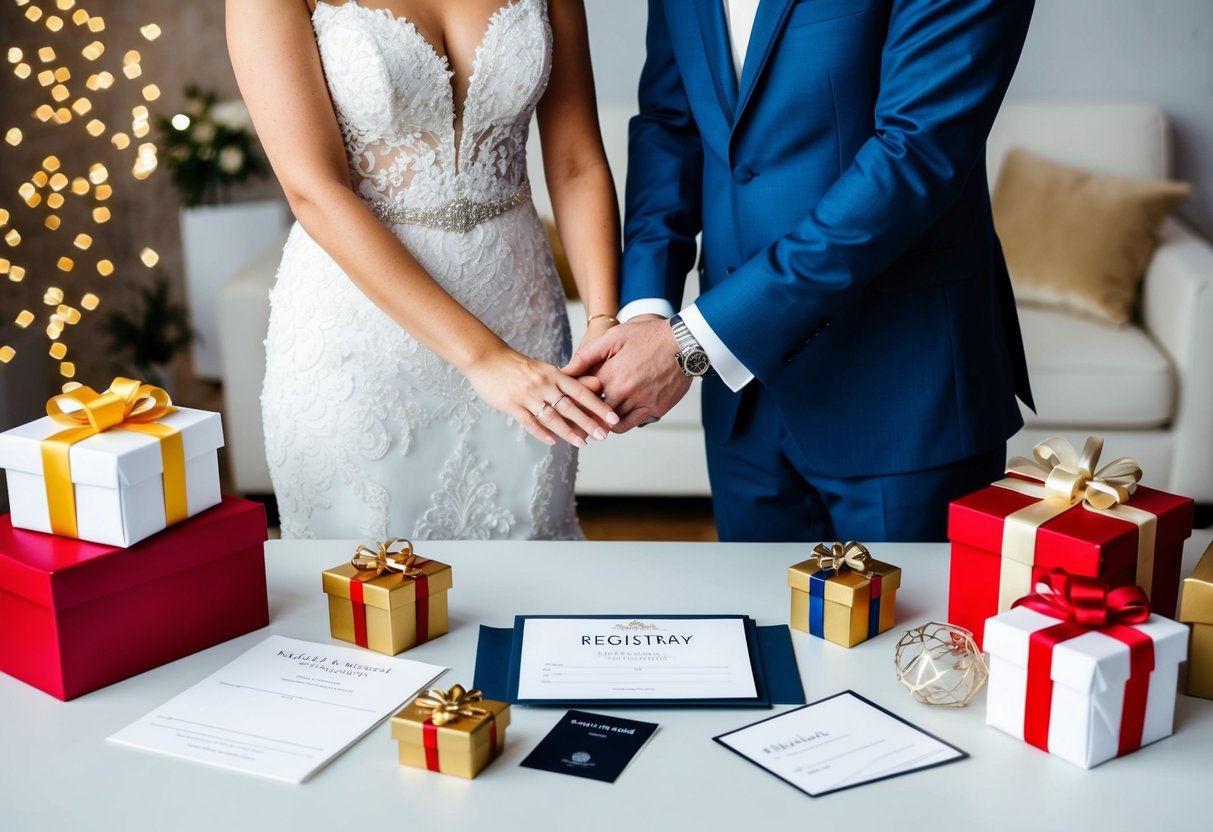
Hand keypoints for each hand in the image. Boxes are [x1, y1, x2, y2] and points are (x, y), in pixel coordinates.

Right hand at [463, 346, 618, 446]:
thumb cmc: (519, 366)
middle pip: (570, 406)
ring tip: (582, 443)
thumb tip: (596, 387)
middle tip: (604, 435)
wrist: (487, 358)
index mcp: (553, 374)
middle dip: (588, 422)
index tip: (613, 418)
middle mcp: (543, 384)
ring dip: (568, 431)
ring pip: (552, 416)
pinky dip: (542, 433)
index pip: (581, 391)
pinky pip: (529, 422)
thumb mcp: (546, 369)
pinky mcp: (511, 404)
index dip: (598, 406)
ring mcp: (527, 395)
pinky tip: (553, 441)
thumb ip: (568, 380)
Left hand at [563, 315, 690, 431]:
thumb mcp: (614, 337)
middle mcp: (624, 391)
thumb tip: (565, 370)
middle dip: (583, 413)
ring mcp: (641, 402)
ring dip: (600, 421)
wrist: (684, 343)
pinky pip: (631, 424)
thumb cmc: (648, 336)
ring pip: (611, 421)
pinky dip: (618, 424)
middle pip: (594, 411)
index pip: (582, 393)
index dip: (573, 397)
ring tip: (590, 420)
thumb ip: (587, 355)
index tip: (565, 401)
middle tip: (573, 417)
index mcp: (610, 373)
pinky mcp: (655, 409)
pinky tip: (612, 420)